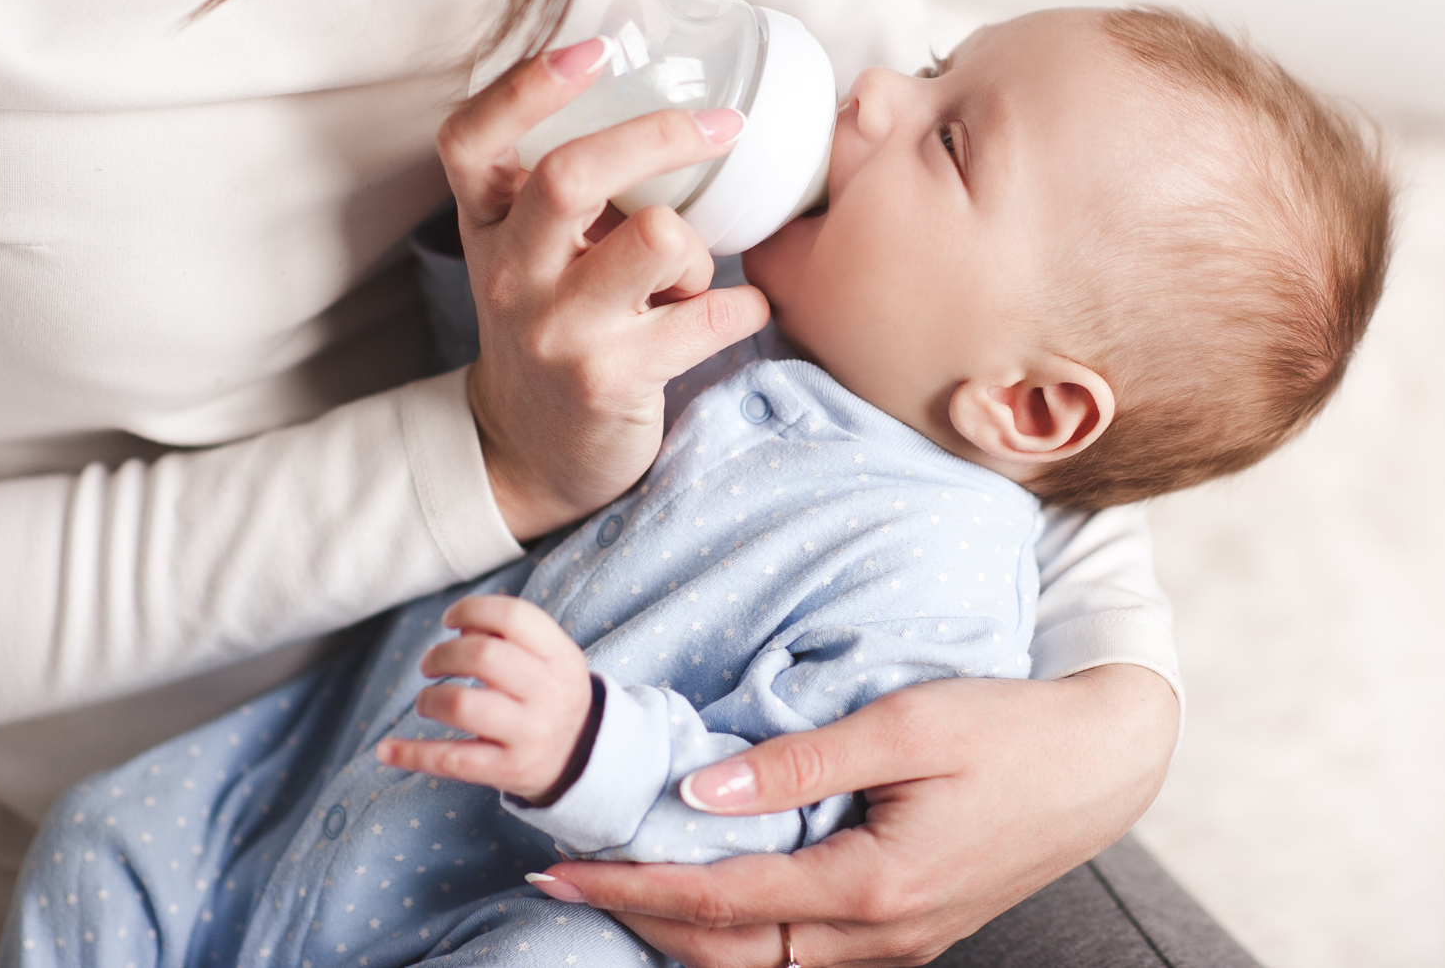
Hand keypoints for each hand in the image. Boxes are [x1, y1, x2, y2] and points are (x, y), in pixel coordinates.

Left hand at [376, 595, 593, 804]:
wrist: (581, 757)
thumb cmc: (549, 692)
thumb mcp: (548, 658)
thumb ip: (507, 633)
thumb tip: (461, 624)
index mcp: (561, 657)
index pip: (514, 617)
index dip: (472, 610)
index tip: (450, 620)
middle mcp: (549, 694)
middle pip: (483, 656)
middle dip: (443, 654)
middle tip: (430, 664)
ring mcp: (529, 734)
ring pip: (463, 705)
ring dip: (430, 698)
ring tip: (426, 702)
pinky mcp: (508, 771)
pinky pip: (451, 760)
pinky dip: (412, 755)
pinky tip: (386, 751)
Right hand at [437, 39, 770, 538]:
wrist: (532, 448)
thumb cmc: (552, 323)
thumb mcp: (530, 252)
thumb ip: (566, 188)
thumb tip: (670, 102)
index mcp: (487, 225)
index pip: (471, 140)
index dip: (526, 87)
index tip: (595, 50)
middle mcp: (511, 273)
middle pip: (569, 175)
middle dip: (658, 137)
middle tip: (721, 127)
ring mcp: (556, 330)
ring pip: (657, 239)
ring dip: (699, 250)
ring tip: (694, 277)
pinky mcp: (610, 380)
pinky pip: (709, 317)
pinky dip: (744, 308)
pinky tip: (736, 314)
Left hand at [531, 665, 1177, 966]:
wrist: (1103, 761)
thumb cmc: (1007, 730)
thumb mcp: (904, 725)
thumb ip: (799, 762)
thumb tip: (703, 789)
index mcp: (875, 886)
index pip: (723, 904)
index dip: (635, 888)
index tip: (566, 869)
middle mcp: (882, 936)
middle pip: (732, 954)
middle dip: (641, 919)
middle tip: (565, 882)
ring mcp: (898, 943)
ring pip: (766, 963)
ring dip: (687, 933)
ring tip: (621, 887)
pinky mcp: (908, 929)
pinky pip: (804, 952)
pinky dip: (741, 931)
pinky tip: (709, 893)